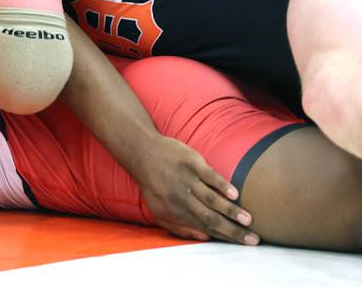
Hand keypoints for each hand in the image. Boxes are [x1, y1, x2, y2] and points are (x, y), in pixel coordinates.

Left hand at [135, 136, 258, 245]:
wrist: (143, 153)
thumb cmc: (153, 185)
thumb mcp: (158, 211)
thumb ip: (179, 227)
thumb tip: (204, 237)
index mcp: (175, 211)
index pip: (205, 228)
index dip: (225, 237)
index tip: (245, 243)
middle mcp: (181, 198)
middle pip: (211, 218)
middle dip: (233, 230)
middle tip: (253, 239)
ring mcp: (187, 179)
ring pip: (212, 199)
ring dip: (231, 210)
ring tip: (248, 219)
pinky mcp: (191, 162)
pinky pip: (209, 176)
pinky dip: (222, 185)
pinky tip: (235, 194)